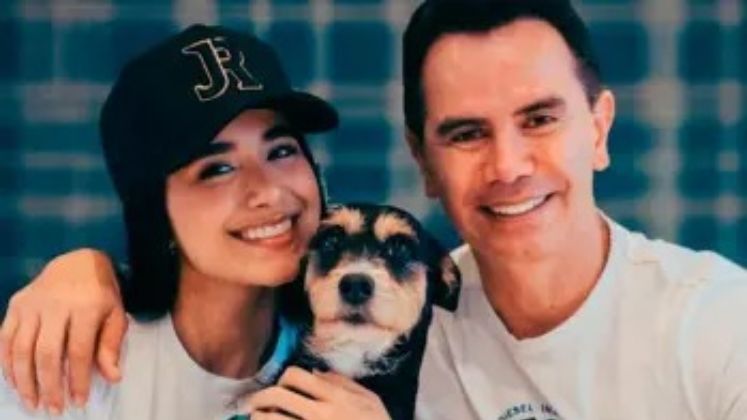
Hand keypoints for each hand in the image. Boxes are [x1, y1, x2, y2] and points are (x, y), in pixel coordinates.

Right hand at [0, 248, 127, 414]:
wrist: (78, 262)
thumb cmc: (101, 294)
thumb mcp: (115, 315)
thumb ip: (111, 346)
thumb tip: (113, 377)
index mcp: (85, 307)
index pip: (79, 350)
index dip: (78, 379)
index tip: (78, 401)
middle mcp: (55, 305)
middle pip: (47, 353)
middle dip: (49, 385)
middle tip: (53, 408)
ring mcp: (32, 304)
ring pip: (22, 348)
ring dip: (24, 380)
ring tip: (33, 402)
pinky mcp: (16, 305)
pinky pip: (5, 339)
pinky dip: (7, 364)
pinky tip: (15, 382)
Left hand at [243, 367, 389, 419]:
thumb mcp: (372, 401)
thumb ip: (345, 384)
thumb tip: (316, 372)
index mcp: (336, 397)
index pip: (297, 376)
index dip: (283, 379)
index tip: (282, 387)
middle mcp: (321, 415)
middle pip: (278, 396)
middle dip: (260, 398)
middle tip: (253, 404)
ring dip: (258, 418)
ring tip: (255, 419)